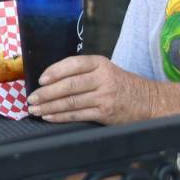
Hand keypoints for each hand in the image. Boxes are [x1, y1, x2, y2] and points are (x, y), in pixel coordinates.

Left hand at [26, 55, 151, 124]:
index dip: (54, 71)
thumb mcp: (106, 71)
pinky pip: (78, 115)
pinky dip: (61, 117)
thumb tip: (51, 80)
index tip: (40, 79)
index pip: (73, 64)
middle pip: (69, 85)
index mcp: (100, 63)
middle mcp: (102, 78)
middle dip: (46, 93)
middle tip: (31, 98)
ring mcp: (104, 96)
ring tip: (35, 109)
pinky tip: (49, 117)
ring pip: (71, 101)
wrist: (148, 101)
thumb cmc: (121, 85)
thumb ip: (83, 72)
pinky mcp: (105, 113)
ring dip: (49, 107)